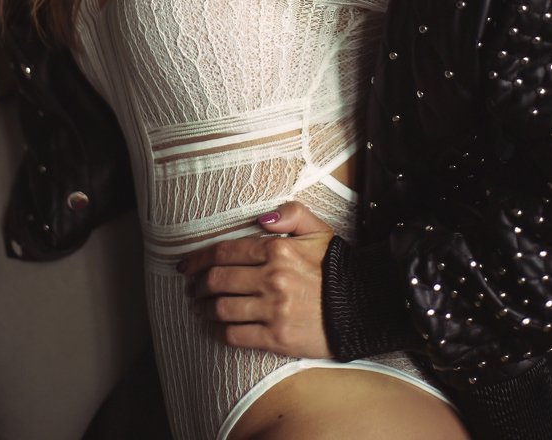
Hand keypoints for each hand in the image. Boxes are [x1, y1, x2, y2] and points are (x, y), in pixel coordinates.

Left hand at [178, 201, 333, 357]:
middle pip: (218, 280)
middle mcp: (272, 278)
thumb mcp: (318, 230)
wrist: (365, 305)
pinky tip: (218, 327)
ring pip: (222, 309)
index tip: (186, 265)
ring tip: (202, 308)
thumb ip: (291, 214)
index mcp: (278, 250)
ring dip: (205, 309)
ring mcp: (274, 310)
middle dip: (198, 285)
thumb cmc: (337, 268)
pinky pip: (236, 335)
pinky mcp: (278, 338)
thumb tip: (260, 217)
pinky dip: (221, 331)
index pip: (225, 252)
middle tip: (192, 288)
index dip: (199, 259)